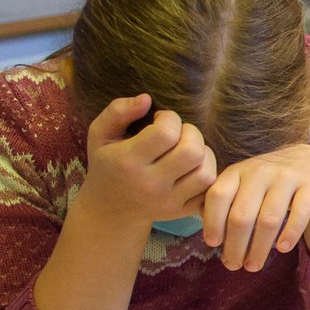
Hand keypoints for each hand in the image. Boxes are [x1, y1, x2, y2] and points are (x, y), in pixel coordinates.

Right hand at [80, 94, 216, 227]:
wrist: (109, 210)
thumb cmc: (107, 164)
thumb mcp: (100, 134)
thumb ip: (118, 111)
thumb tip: (146, 98)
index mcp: (127, 162)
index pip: (165, 133)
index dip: (169, 118)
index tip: (160, 120)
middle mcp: (150, 184)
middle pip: (192, 151)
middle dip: (190, 133)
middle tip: (178, 133)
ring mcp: (168, 201)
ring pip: (206, 172)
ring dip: (203, 153)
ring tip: (186, 149)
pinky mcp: (182, 211)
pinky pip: (210, 189)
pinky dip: (207, 172)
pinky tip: (192, 166)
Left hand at [200, 144, 309, 271]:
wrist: (308, 161)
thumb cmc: (267, 182)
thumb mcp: (242, 183)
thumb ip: (225, 203)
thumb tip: (212, 238)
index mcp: (237, 172)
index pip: (218, 196)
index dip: (213, 222)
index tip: (213, 244)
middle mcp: (260, 172)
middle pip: (242, 214)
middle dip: (235, 245)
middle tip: (233, 266)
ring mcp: (286, 177)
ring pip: (269, 219)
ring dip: (259, 248)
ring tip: (253, 266)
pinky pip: (300, 214)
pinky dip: (290, 234)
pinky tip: (282, 249)